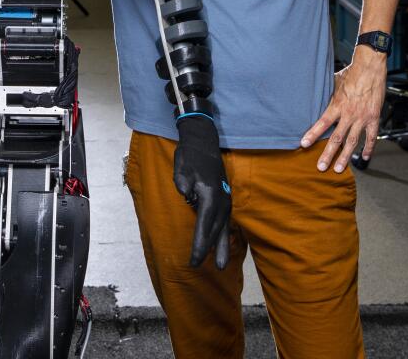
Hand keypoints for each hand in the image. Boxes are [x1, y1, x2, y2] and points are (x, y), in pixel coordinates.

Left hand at [173, 114, 231, 268]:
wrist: (204, 141)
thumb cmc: (190, 156)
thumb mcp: (181, 168)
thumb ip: (183, 183)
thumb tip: (186, 195)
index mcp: (210, 194)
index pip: (204, 225)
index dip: (199, 245)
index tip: (194, 260)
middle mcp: (221, 199)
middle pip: (215, 230)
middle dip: (207, 249)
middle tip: (197, 266)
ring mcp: (226, 198)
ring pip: (223, 227)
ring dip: (220, 246)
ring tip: (220, 265)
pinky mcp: (225, 197)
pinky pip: (225, 221)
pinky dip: (223, 235)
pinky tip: (223, 244)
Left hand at [301, 45, 387, 171]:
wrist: (370, 68)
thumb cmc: (351, 74)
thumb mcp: (333, 83)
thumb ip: (326, 95)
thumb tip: (313, 99)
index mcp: (337, 105)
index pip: (322, 123)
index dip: (313, 134)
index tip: (304, 144)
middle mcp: (349, 114)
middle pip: (337, 138)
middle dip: (328, 154)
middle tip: (320, 167)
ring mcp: (362, 118)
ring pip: (352, 142)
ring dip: (345, 157)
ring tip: (339, 168)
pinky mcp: (374, 118)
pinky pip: (371, 137)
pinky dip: (368, 148)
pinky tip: (363, 157)